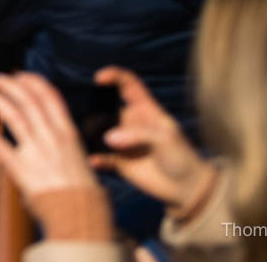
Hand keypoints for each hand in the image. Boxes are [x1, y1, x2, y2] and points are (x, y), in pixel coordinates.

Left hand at [0, 72, 112, 241]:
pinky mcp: (21, 168)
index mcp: (69, 134)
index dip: (34, 82)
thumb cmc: (84, 193)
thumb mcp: (80, 159)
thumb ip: (65, 144)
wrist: (81, 216)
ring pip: (15, 117)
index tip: (23, 74)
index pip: (51, 98)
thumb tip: (56, 132)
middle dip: (12, 86)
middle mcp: (52, 138)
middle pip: (29, 102)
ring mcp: (36, 152)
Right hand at [90, 67, 216, 216]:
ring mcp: (123, 142)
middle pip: (106, 107)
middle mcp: (130, 123)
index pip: (129, 85)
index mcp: (145, 110)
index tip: (98, 78)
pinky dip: (95, 158)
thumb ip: (138, 134)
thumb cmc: (182, 156)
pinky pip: (102, 157)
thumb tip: (108, 138)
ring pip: (99, 132)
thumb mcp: (165, 139)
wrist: (187, 189)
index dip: (114, 76)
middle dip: (92, 106)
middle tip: (79, 110)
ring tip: (80, 135)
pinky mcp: (119, 162)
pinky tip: (93, 161)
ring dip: (89, 133)